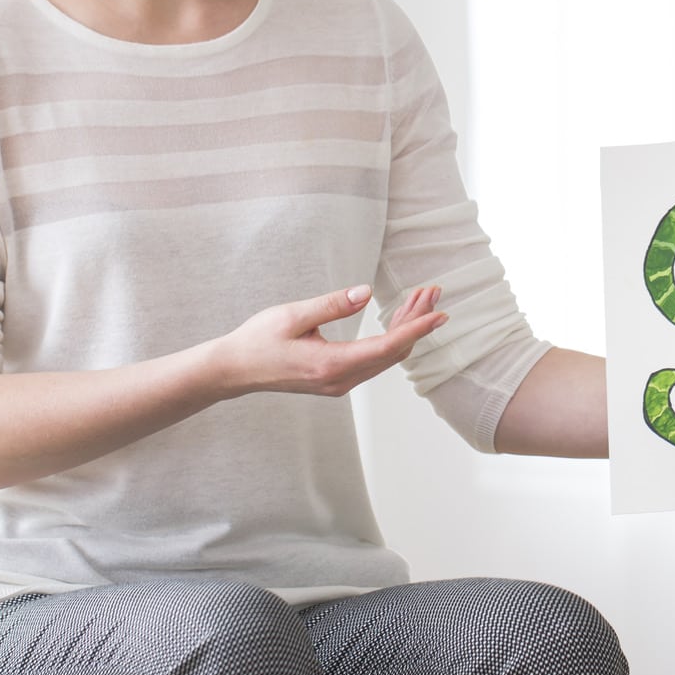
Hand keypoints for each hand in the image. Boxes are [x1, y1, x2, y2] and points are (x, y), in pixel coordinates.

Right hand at [214, 284, 446, 397]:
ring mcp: (340, 383)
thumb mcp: (292, 315)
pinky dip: (391, 338)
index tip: (440, 313)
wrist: (234, 370)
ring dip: (406, 329)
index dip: (417, 329)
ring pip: (386, 356)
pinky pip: (374, 360)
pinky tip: (398, 318)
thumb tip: (366, 293)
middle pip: (393, 352)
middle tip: (433, 291)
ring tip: (420, 298)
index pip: (387, 347)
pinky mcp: (336, 379)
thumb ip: (332, 305)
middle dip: (417, 322)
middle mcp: (341, 380)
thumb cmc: (258, 340)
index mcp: (331, 365)